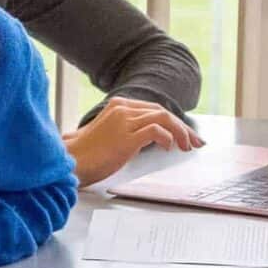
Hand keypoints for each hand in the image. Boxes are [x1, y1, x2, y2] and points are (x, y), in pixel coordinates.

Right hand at [64, 97, 203, 186]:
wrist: (72, 162)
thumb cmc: (87, 154)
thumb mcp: (110, 134)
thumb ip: (129, 129)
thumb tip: (153, 136)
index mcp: (118, 106)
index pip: (154, 109)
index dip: (174, 122)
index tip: (187, 135)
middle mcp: (122, 108)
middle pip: (162, 111)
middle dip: (183, 127)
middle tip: (195, 142)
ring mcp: (124, 121)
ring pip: (164, 118)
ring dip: (180, 133)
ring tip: (187, 147)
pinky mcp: (126, 136)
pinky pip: (157, 131)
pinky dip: (167, 138)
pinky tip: (168, 148)